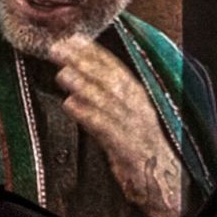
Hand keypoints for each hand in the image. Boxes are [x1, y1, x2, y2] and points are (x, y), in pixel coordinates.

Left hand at [46, 35, 182, 216]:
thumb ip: (101, 92)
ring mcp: (134, 127)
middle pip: (109, 80)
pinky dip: (88, 115)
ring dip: (84, 86)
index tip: (71, 38)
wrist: (160, 179)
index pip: (114, 67)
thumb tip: (71, 68)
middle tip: (57, 49)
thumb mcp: (120, 112)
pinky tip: (70, 105)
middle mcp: (137, 107)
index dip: (93, 52)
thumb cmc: (134, 141)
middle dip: (83, 62)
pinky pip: (106, 129)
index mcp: (137, 96)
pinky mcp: (128, 149)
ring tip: (62, 74)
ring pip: (107, 102)